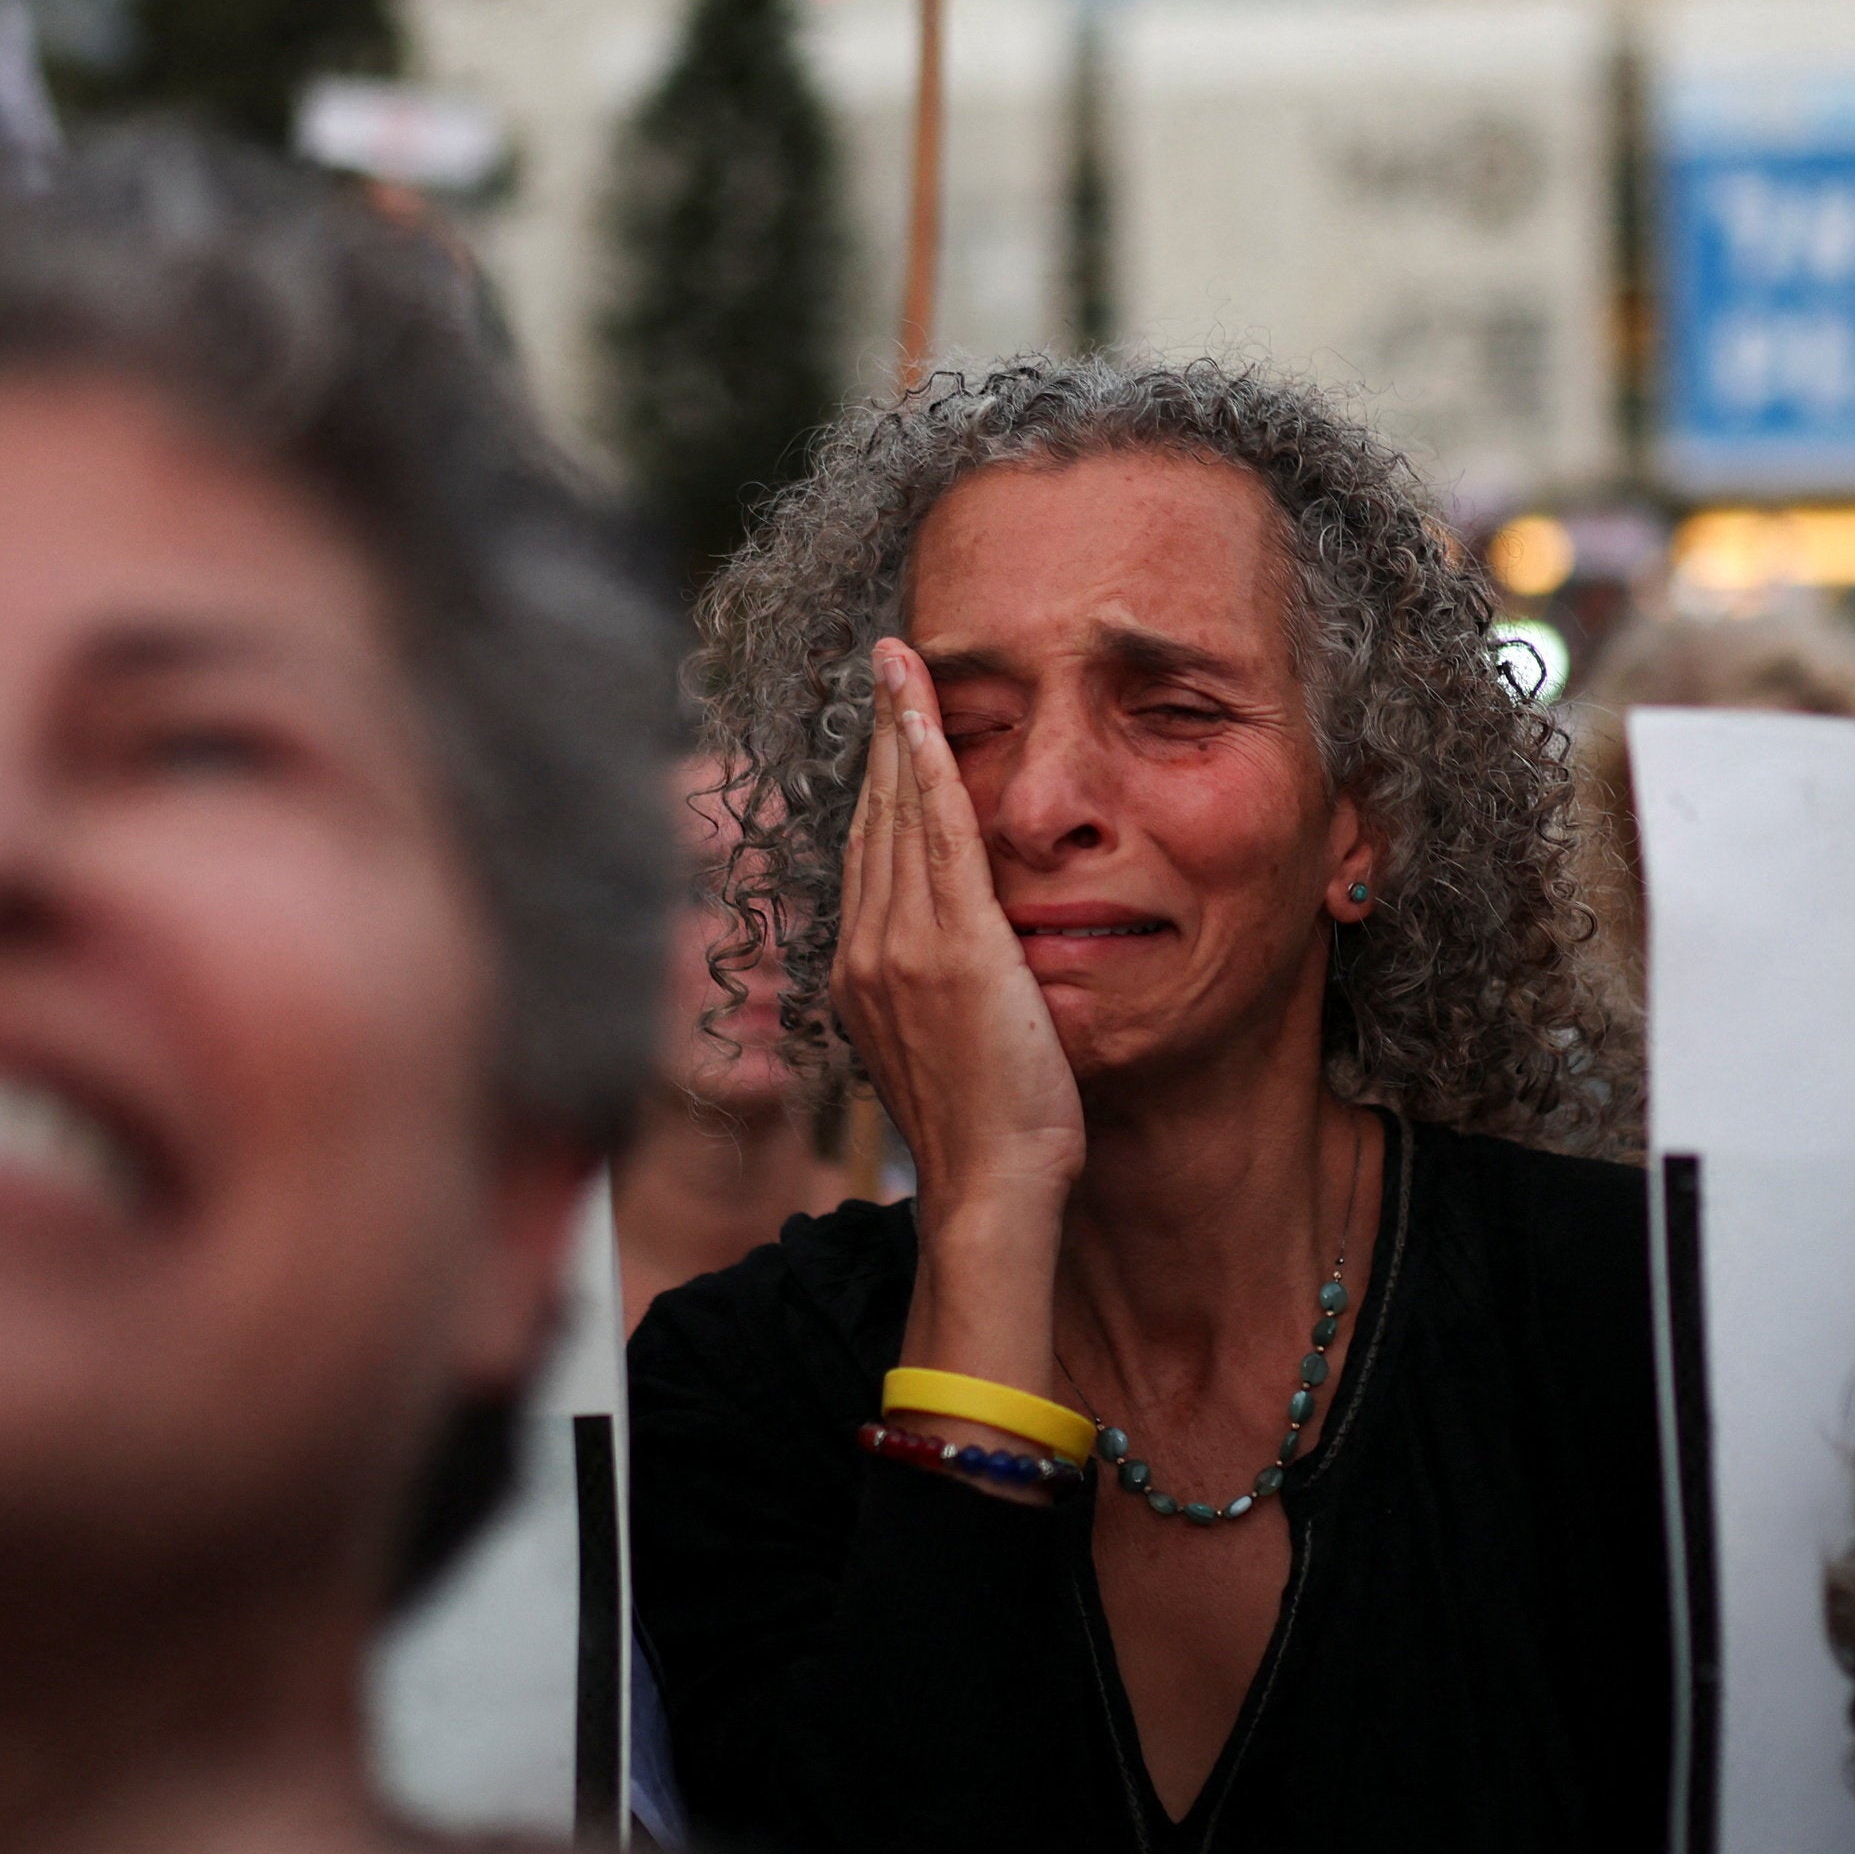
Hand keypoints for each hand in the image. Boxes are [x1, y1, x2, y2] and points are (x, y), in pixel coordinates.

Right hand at [831, 639, 1078, 1396]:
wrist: (990, 1188)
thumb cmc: (990, 1134)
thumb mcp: (950, 1048)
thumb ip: (944, 990)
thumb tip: (965, 961)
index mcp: (864, 974)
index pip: (869, 852)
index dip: (876, 781)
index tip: (886, 723)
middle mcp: (866, 952)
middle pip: (871, 820)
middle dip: (879, 737)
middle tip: (887, 664)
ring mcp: (899, 949)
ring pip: (896, 817)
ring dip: (898, 733)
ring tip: (902, 667)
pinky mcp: (947, 949)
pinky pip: (934, 837)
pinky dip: (926, 771)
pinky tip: (924, 719)